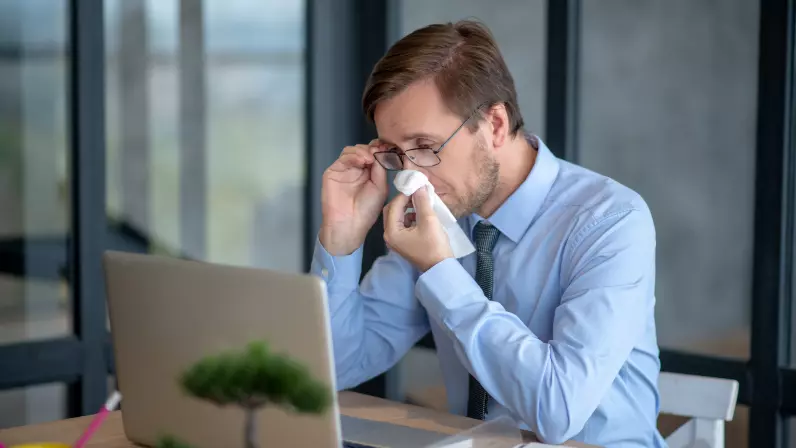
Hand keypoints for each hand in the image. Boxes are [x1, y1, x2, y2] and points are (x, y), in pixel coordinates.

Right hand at [320, 140, 388, 254]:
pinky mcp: (333, 172)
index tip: (389, 147)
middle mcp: (357, 170)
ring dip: (363, 150)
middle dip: (373, 148)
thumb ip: (380, 169)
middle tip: (380, 150)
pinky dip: (354, 155)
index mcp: (369, 173)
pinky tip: (363, 160)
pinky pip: (343, 157)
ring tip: (370, 157)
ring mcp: (345, 170)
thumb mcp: (380, 187)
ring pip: (353, 150)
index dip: (381, 149)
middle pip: (364, 149)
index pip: (374, 154)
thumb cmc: (366, 211)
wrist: (349, 224)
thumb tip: (380, 152)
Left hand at [383, 186, 452, 271]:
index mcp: (391, 231)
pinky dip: (409, 216)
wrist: (440, 268)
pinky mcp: (402, 242)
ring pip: (397, 217)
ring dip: (407, 208)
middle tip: (417, 194)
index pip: (394, 205)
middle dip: (403, 201)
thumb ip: (422, 201)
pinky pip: (402, 224)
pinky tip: (421, 214)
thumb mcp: (429, 220)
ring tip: (421, 202)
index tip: (416, 186)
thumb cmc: (434, 245)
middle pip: (391, 210)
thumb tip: (419, 186)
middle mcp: (389, 235)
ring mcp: (395, 240)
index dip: (405, 194)